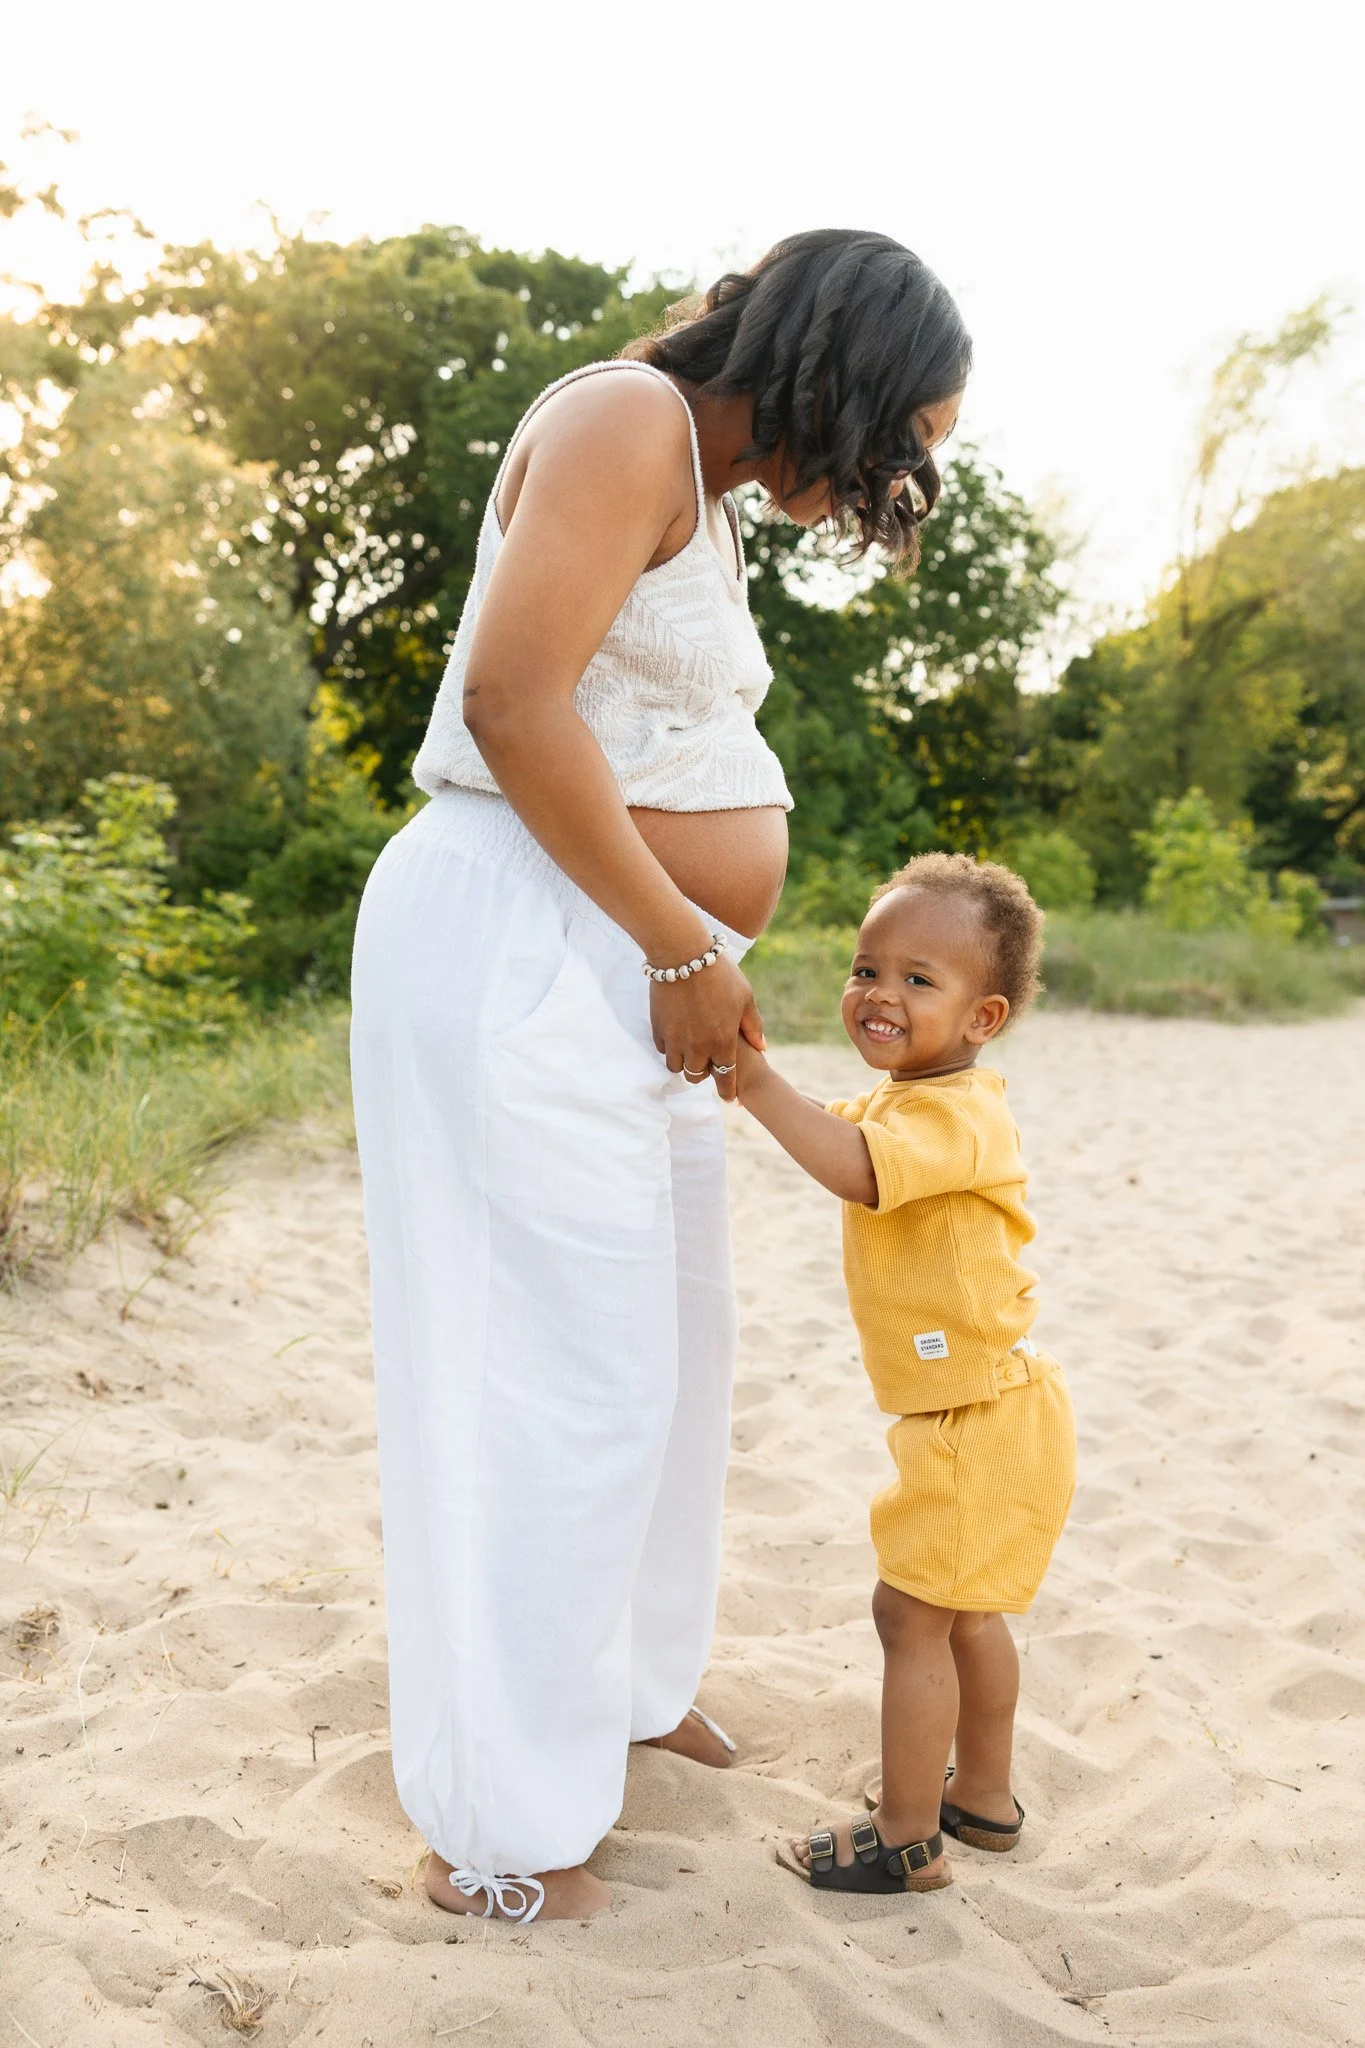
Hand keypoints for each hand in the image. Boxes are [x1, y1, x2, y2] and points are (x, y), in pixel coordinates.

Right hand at [649, 953, 764, 1102]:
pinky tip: (678, 1035)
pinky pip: (664, 1050)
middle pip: (697, 1076)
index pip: (725, 1078)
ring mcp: (675, 1039)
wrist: (682, 954)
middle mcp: (697, 1046)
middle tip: (708, 1064)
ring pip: (677, 1067)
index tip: (731, 1099)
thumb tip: (762, 1048)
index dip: (728, 1091)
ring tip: (691, 1051)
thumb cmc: (720, 973)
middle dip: (704, 1073)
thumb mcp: (745, 997)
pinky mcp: (658, 1029)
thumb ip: (753, 1026)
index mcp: (723, 1041)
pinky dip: (671, 1048)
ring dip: (685, 1063)